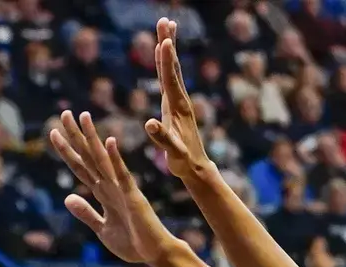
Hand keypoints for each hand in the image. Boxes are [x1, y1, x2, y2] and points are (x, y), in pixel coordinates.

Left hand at [47, 109, 178, 266]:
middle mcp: (110, 186)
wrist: (155, 254)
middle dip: (75, 136)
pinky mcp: (133, 196)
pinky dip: (116, 159)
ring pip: (102, 159)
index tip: (53, 133)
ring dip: (92, 138)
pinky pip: (122, 175)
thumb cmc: (133, 244)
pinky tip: (110, 141)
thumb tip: (67, 198)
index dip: (66, 151)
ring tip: (84, 116)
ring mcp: (121, 189)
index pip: (80, 167)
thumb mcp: (102, 230)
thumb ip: (86, 213)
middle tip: (64, 113)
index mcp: (102, 193)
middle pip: (88, 157)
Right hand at [143, 22, 213, 183]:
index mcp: (177, 107)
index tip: (164, 41)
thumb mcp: (172, 152)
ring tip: (165, 27)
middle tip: (165, 20)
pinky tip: (162, 53)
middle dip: (167, 43)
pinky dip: (164, 62)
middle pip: (173, 66)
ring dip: (167, 47)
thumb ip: (162, 138)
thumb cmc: (183, 160)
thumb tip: (150, 124)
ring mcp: (178, 100)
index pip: (170, 79)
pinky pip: (168, 77)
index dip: (166, 60)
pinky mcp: (175, 103)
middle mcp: (179, 98)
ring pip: (172, 68)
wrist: (195, 167)